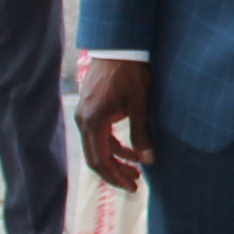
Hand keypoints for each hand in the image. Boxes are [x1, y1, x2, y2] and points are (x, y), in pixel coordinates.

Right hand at [77, 56, 154, 191]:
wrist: (119, 47)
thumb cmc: (131, 73)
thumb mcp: (140, 104)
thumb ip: (142, 134)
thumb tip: (149, 160)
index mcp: (94, 122)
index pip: (100, 160)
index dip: (116, 177)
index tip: (133, 186)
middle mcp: (83, 120)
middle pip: (95, 158)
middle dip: (115, 173)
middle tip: (135, 185)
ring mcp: (84, 114)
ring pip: (96, 147)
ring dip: (115, 160)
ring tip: (137, 170)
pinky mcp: (90, 109)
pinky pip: (98, 135)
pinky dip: (113, 146)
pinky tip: (131, 151)